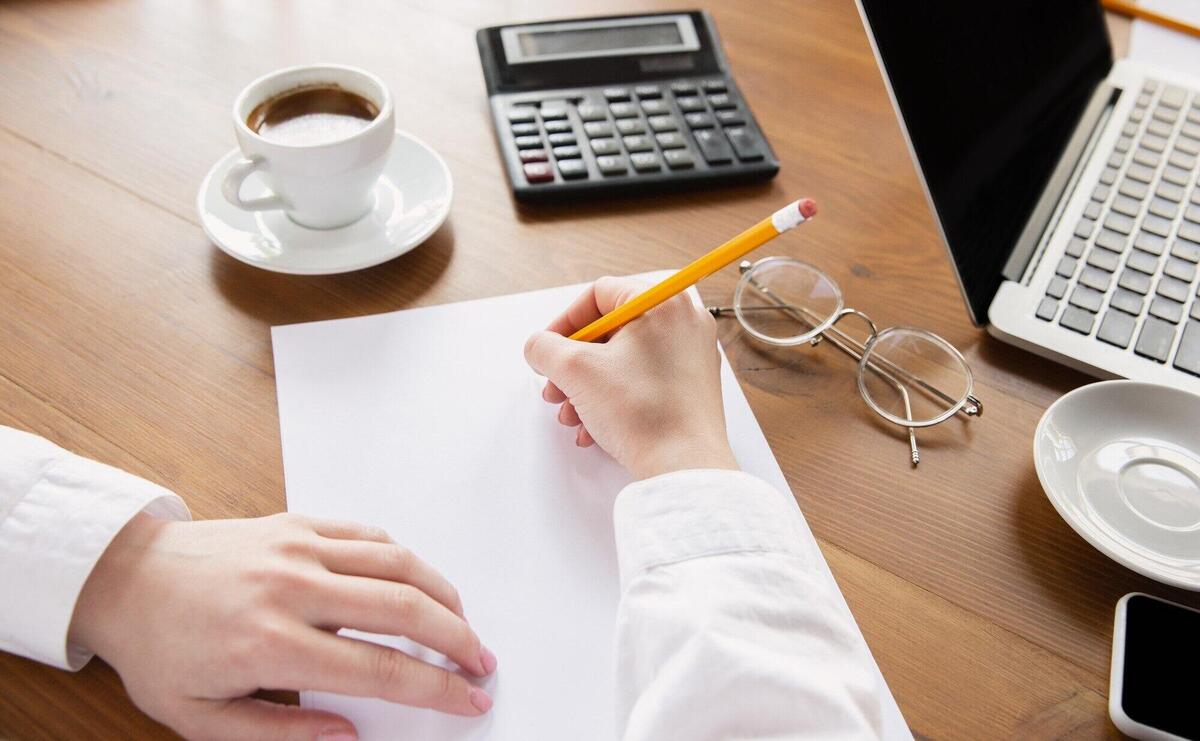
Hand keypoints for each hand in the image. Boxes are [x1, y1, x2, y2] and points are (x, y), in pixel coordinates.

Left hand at [70, 512, 495, 740]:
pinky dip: (405, 560)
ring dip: (443, 594)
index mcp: (270, 644)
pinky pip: (370, 535)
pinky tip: (418, 584)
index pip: (380, 670)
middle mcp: (293, 589)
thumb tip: (351, 737)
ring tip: (463, 624)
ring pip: (398, 564)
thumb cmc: (161, 650)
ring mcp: (298, 548)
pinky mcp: (298, 523)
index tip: (469, 699)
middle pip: (403, 609)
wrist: (126, 578)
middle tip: (482, 662)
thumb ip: (281, 734)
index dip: (436, 689)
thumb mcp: (204, 718)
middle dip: (457, 639)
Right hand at [524, 276, 737, 479]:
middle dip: (574, 364)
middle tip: (556, 387)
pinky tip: (593, 428)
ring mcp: (692, 354)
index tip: (548, 348)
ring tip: (572, 415)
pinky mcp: (693, 386)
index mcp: (663, 302)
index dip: (565, 323)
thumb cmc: (644, 413)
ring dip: (588, 387)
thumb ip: (545, 348)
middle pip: (611, 330)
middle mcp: (684, 322)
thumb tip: (540, 347)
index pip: (600, 294)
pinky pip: (643, 380)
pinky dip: (614, 399)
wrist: (683, 466)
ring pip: (624, 360)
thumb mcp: (575, 370)